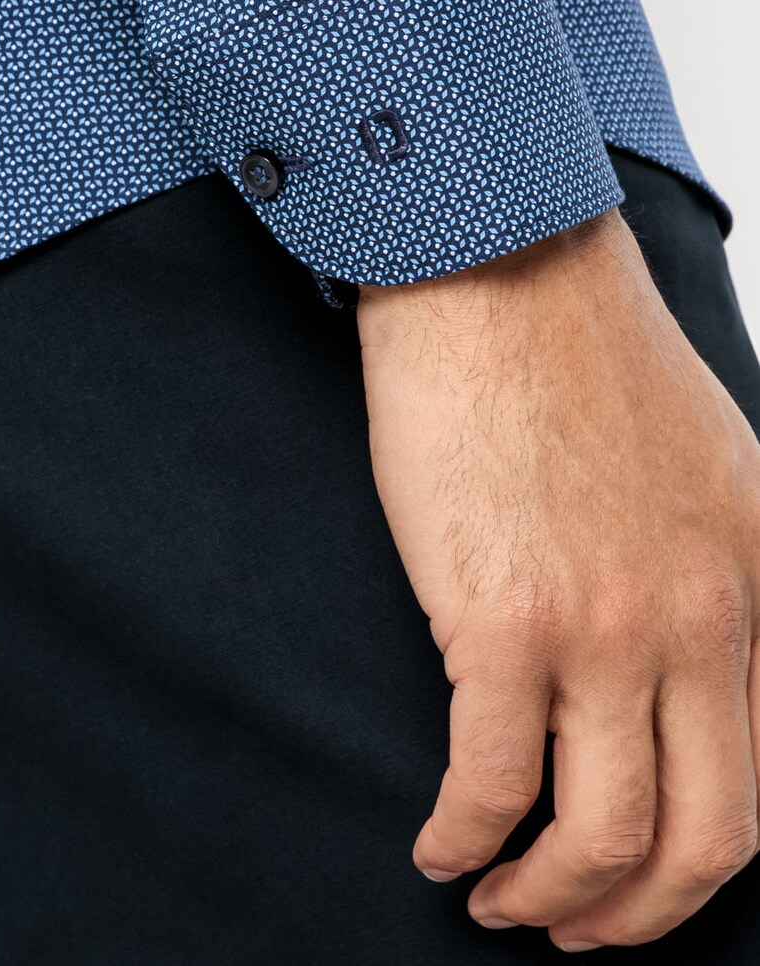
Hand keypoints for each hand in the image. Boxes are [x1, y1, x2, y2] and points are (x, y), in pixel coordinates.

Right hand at [357, 208, 759, 950]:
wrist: (495, 267)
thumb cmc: (575, 351)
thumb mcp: (710, 458)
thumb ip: (720, 563)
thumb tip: (678, 657)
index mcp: (756, 576)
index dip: (702, 858)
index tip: (645, 877)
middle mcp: (699, 617)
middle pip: (703, 838)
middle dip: (637, 914)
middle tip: (579, 927)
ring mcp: (604, 624)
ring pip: (601, 834)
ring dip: (547, 896)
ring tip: (496, 898)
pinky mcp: (503, 618)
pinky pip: (492, 782)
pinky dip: (465, 838)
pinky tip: (439, 843)